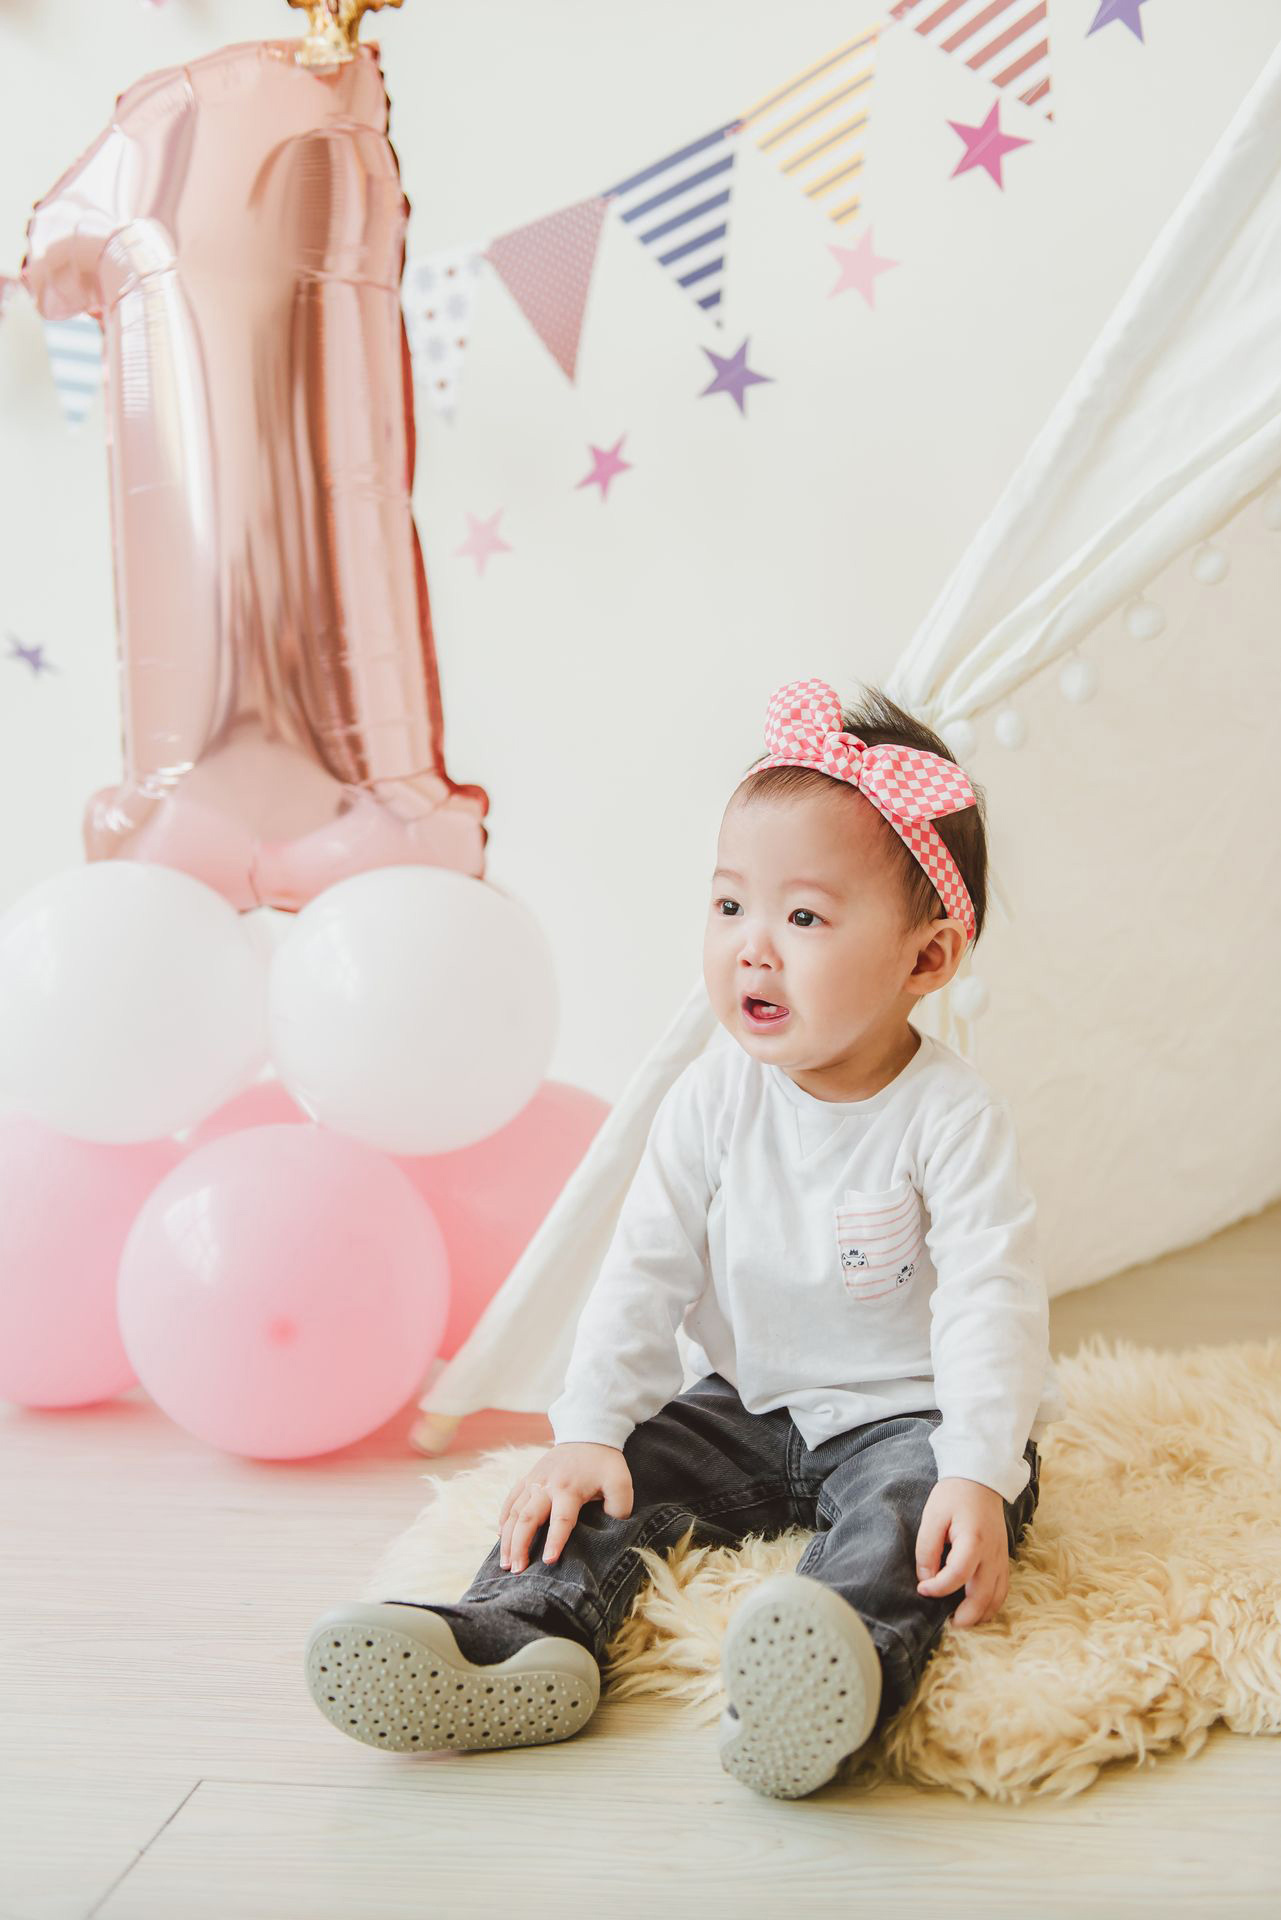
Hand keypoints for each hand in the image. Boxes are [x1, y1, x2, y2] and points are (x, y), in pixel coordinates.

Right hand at [497, 1443, 632, 1574]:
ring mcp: (534, 1480)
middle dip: (521, 1545)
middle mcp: (547, 1485)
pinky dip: (503, 1518)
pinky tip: (501, 1537)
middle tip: (517, 1570)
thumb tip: (613, 1530)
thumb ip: (619, 1507)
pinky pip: (511, 1499)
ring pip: (515, 1511)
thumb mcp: (620, 1481)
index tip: (548, 1561)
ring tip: (506, 1562)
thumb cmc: (604, 1463)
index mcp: (570, 1488)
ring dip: (508, 1538)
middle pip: (529, 1517)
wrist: (588, 1433)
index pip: (561, 1519)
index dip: (555, 1540)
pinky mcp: (528, 1477)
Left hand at [914, 1476, 1009, 1626]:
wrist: (981, 1479)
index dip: (938, 1588)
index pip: (958, 1574)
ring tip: (959, 1621)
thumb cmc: (954, 1496)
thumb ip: (926, 1550)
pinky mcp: (1003, 1560)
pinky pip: (1002, 1591)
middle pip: (983, 1596)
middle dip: (964, 1616)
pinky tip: (975, 1610)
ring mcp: (1001, 1558)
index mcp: (973, 1539)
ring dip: (979, 1615)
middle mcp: (992, 1553)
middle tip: (946, 1624)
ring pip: (996, 1599)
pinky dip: (990, 1605)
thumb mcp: (933, 1517)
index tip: (922, 1590)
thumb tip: (925, 1580)